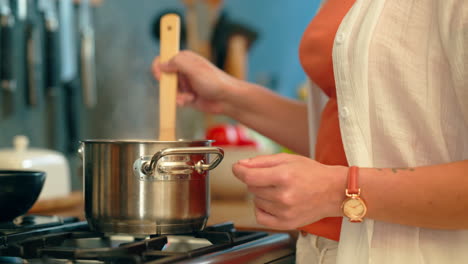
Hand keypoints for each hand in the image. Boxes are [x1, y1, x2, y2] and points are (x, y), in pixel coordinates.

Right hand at [152, 50, 238, 113]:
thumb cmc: (214, 81)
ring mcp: (185, 84)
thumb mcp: (194, 69)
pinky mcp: (187, 96)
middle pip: (164, 76)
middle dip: (167, 85)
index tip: (158, 75)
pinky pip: (176, 99)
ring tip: (187, 97)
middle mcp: (183, 70)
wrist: (227, 99)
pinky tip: (190, 100)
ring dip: (176, 94)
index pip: (164, 58)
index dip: (158, 66)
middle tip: (171, 89)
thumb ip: (177, 63)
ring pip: (169, 90)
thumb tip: (161, 64)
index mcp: (185, 59)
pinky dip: (181, 101)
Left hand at [232, 153, 346, 229]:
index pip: (249, 176)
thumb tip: (241, 165)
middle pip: (251, 187)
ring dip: (262, 194)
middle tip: (274, 178)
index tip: (237, 168)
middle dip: (257, 180)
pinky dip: (262, 209)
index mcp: (284, 176)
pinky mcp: (286, 223)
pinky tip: (272, 202)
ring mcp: (285, 212)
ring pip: (255, 200)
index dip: (238, 170)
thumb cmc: (313, 174)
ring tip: (279, 189)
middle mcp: (284, 196)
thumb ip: (261, 161)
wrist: (334, 192)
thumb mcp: (288, 159)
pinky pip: (260, 216)